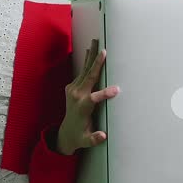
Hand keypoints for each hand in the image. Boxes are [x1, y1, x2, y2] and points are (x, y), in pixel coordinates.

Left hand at [57, 39, 118, 154]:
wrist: (65, 132)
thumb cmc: (80, 137)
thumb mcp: (86, 141)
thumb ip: (94, 138)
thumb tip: (103, 136)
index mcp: (82, 108)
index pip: (94, 98)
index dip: (105, 94)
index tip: (117, 89)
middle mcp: (76, 96)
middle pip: (88, 76)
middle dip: (96, 63)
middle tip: (103, 49)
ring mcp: (72, 90)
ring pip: (85, 70)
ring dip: (91, 56)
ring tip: (96, 42)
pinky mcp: (71, 87)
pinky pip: (82, 72)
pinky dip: (88, 62)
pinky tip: (91, 52)